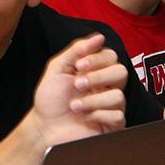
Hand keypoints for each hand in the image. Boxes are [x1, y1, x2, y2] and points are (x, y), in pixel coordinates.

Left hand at [29, 33, 126, 150]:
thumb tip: (99, 37)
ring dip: (93, 100)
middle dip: (98, 77)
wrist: (43, 127)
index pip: (111, 56)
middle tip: (77, 85)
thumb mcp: (57, 69)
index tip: (79, 66)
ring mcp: (110, 106)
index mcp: (95, 72)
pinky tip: (85, 118)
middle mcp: (106, 87)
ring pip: (119, 96)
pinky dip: (98, 115)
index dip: (97, 58)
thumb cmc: (50, 99)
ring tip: (74, 106)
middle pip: (121, 72)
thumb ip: (76, 50)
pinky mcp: (112, 124)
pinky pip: (118, 115)